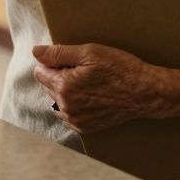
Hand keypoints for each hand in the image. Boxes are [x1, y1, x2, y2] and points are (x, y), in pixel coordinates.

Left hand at [32, 43, 160, 133]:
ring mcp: (75, 120)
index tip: (71, 61)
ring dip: (63, 91)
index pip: (40, 71)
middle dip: (57, 76)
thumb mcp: (89, 52)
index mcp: (64, 86)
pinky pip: (66, 114)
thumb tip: (35, 52)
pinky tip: (88, 96)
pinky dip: (71, 104)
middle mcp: (66, 107)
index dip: (53, 62)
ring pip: (55, 101)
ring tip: (86, 83)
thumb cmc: (119, 68)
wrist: (144, 92)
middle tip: (82, 71)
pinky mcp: (84, 127)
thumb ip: (58, 53)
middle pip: (46, 86)